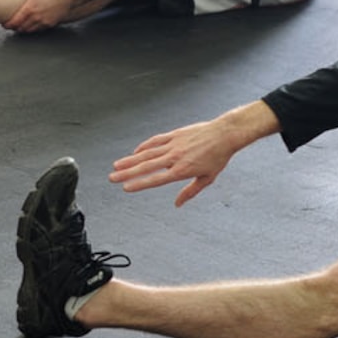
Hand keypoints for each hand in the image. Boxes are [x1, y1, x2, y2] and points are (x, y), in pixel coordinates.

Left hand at [0, 0, 74, 31]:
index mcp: (30, 9)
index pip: (15, 21)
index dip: (8, 25)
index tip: (4, 24)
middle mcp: (36, 18)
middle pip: (21, 28)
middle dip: (14, 28)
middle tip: (10, 26)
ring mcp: (45, 22)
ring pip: (30, 30)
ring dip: (24, 30)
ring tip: (19, 26)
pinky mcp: (52, 23)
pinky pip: (40, 29)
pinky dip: (34, 29)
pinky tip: (32, 24)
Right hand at [110, 105, 273, 206]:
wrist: (224, 134)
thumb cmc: (218, 157)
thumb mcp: (207, 178)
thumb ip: (190, 191)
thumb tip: (177, 204)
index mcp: (182, 170)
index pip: (156, 179)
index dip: (140, 184)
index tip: (126, 188)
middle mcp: (175, 157)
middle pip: (146, 166)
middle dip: (127, 173)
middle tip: (112, 177)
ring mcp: (173, 144)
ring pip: (147, 153)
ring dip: (130, 160)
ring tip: (116, 165)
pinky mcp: (174, 135)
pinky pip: (155, 141)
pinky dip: (144, 146)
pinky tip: (135, 152)